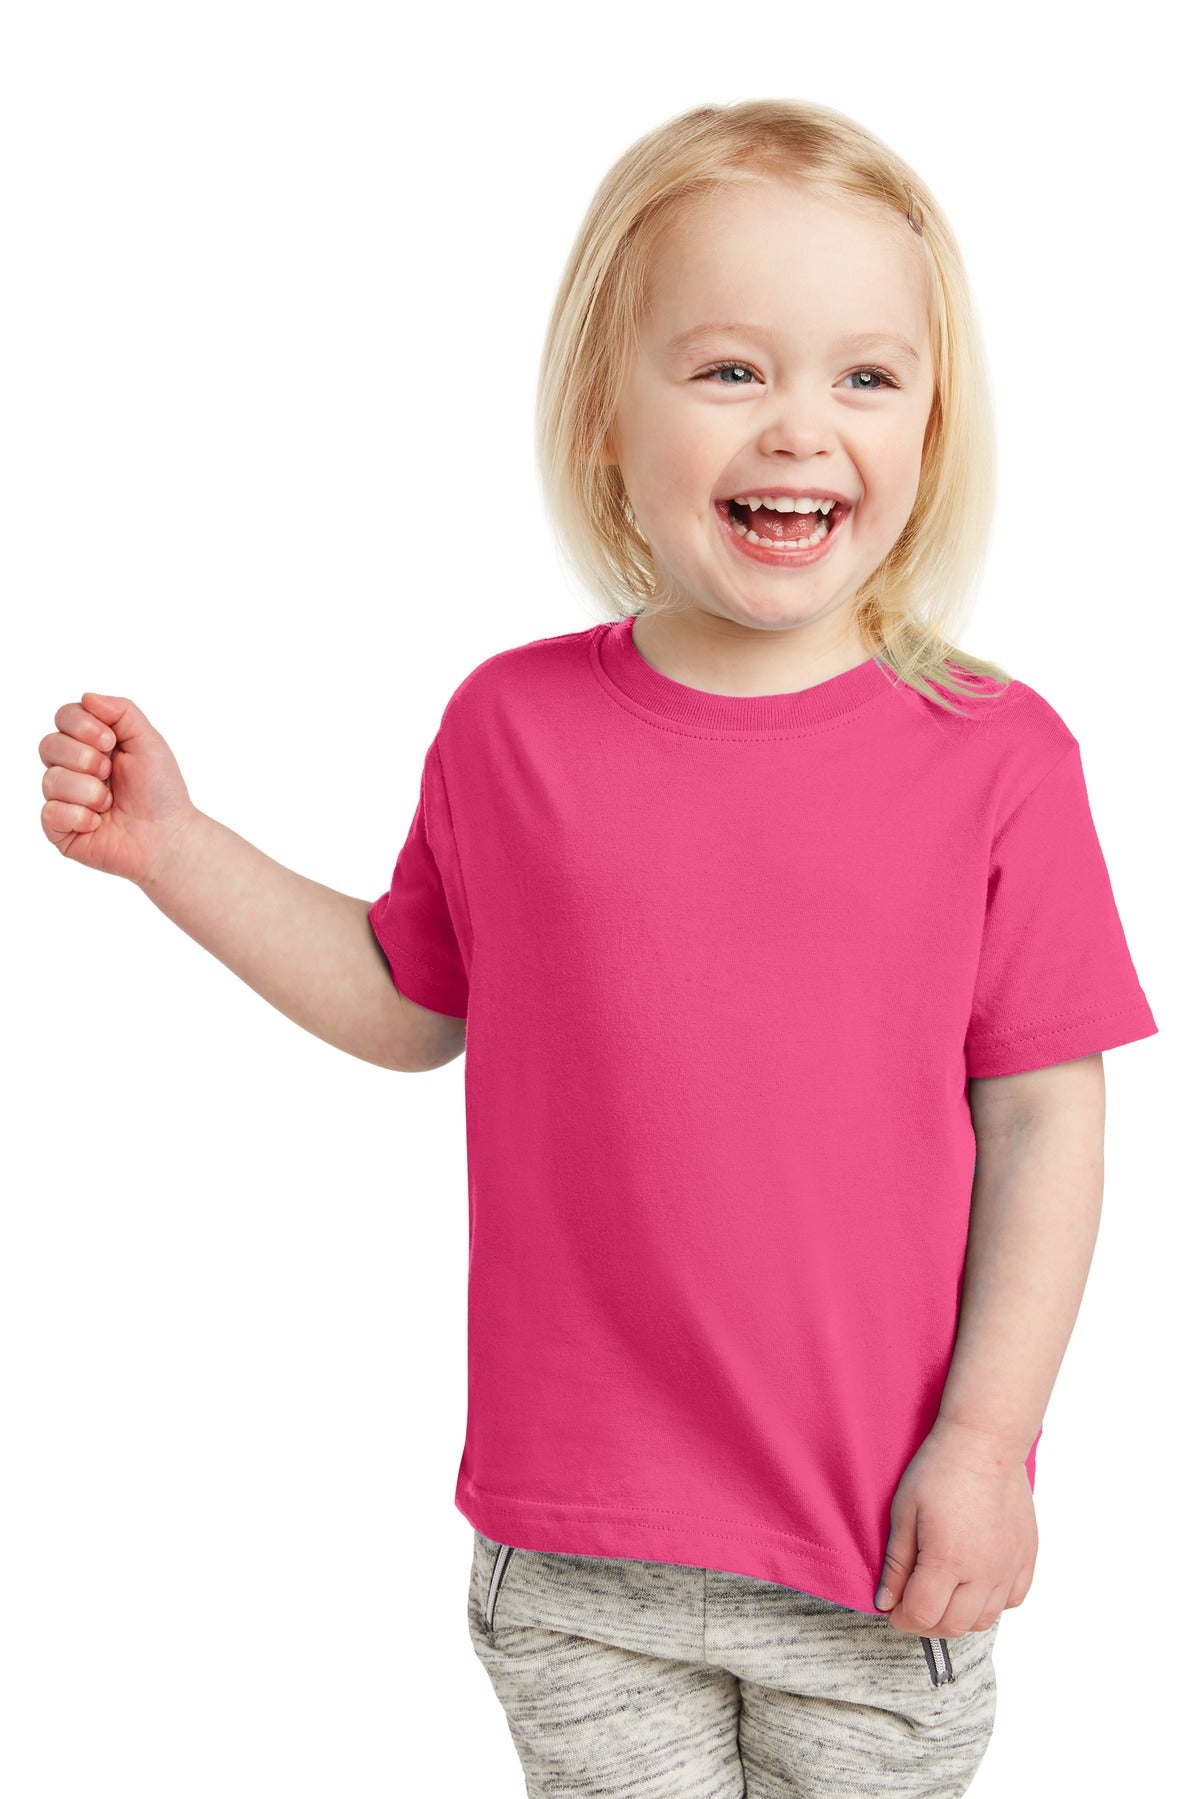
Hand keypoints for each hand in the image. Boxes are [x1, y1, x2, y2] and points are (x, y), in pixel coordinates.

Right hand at [39, 692, 198, 887]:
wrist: (168, 836)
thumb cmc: (160, 791)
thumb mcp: (148, 741)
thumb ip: (121, 711)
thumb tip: (87, 697)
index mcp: (90, 744)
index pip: (64, 717)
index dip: (81, 725)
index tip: (110, 742)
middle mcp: (72, 768)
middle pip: (48, 745)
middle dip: (84, 758)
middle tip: (110, 773)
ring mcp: (64, 799)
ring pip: (50, 780)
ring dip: (88, 790)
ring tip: (110, 802)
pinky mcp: (60, 829)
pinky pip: (50, 813)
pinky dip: (79, 816)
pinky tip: (98, 822)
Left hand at [873, 1417, 1037, 1637]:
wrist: (985, 1442)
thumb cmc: (939, 1470)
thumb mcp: (904, 1512)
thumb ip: (897, 1563)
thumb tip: (886, 1602)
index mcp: (948, 1560)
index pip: (923, 1615)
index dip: (902, 1619)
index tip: (892, 1609)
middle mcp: (984, 1572)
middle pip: (954, 1625)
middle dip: (927, 1624)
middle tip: (912, 1605)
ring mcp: (1010, 1567)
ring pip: (985, 1619)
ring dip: (959, 1617)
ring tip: (942, 1595)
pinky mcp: (1027, 1556)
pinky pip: (1013, 1600)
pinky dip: (992, 1603)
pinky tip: (975, 1585)